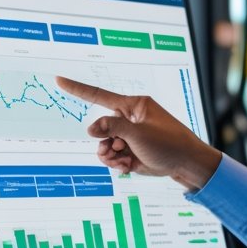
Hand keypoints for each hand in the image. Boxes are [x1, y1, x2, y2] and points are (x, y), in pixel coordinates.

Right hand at [56, 76, 221, 190]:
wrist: (188, 166)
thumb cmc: (170, 144)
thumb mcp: (139, 134)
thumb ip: (112, 128)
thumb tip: (90, 128)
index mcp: (134, 106)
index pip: (99, 96)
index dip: (77, 89)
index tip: (59, 80)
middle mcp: (130, 119)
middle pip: (100, 127)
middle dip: (104, 141)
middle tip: (118, 148)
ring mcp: (130, 137)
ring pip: (103, 144)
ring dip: (108, 155)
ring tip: (121, 160)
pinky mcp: (131, 153)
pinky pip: (111, 156)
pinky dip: (115, 163)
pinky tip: (126, 168)